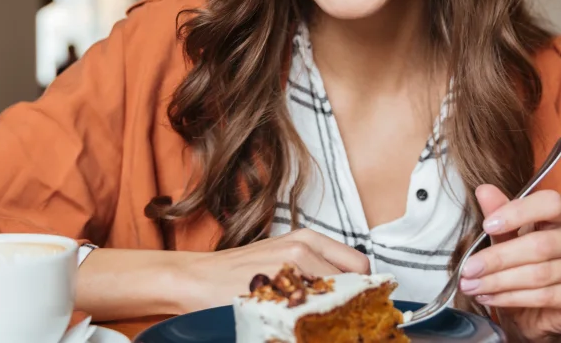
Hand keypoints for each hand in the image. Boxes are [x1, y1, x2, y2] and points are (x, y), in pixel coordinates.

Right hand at [180, 228, 369, 311]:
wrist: (199, 279)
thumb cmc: (241, 272)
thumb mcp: (282, 258)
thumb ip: (315, 266)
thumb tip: (349, 288)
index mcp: (308, 238)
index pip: (360, 264)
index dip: (361, 287)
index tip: (354, 302)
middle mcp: (303, 248)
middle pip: (354, 282)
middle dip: (349, 301)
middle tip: (335, 315)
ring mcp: (290, 268)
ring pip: (336, 298)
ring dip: (331, 312)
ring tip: (310, 318)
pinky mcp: (277, 289)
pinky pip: (312, 313)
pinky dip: (311, 322)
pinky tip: (296, 323)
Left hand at [459, 186, 560, 342]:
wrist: (536, 312)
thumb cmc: (523, 266)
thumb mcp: (506, 237)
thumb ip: (498, 214)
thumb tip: (484, 190)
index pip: (550, 203)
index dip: (518, 213)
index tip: (487, 225)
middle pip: (540, 244)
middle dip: (498, 258)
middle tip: (468, 268)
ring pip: (539, 274)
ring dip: (499, 281)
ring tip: (471, 285)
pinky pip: (544, 296)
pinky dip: (510, 298)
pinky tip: (489, 297)